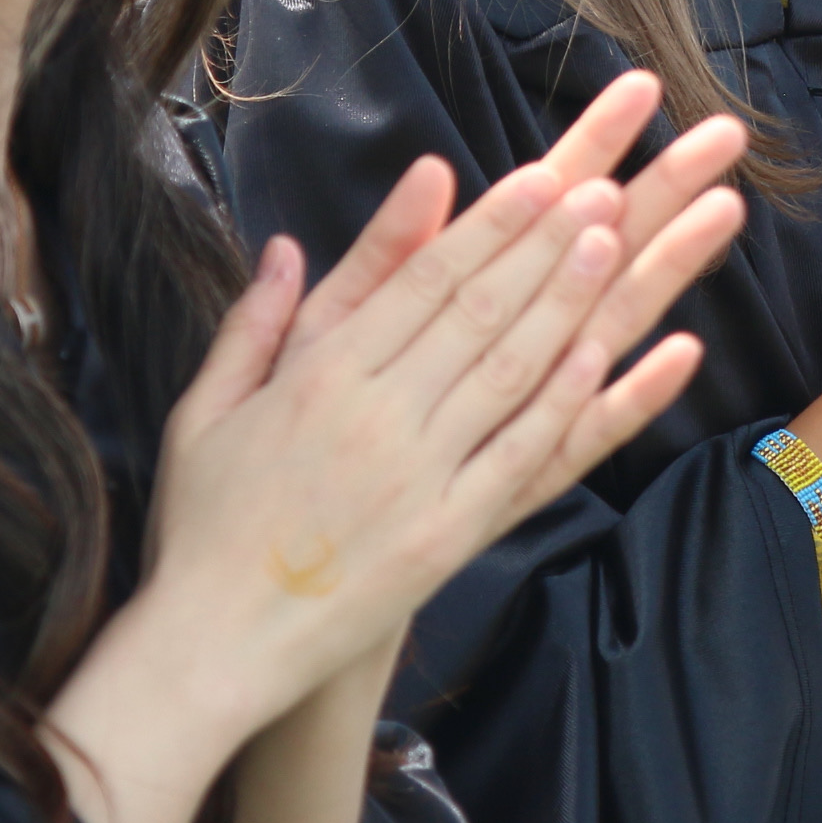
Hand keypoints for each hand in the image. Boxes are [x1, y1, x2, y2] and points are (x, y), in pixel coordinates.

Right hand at [47, 76, 743, 822]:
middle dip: (545, 243)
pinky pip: (519, 458)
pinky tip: (609, 360)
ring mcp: (421, 477)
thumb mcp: (208, 410)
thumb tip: (286, 243)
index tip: (543, 177)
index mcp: (321, 376)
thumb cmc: (206, 523)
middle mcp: (378, 416)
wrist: (215, 644)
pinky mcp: (449, 536)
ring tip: (615, 245)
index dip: (490, 225)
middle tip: (605, 186)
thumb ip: (257, 322)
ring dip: (567, 304)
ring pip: (510, 372)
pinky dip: (567, 405)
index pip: (423, 280)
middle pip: (479, 311)